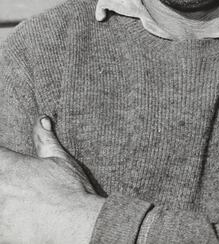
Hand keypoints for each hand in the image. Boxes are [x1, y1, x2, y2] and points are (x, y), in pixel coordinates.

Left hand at [0, 116, 104, 243]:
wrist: (78, 225)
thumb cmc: (71, 190)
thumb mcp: (60, 160)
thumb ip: (45, 139)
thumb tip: (41, 119)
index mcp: (10, 166)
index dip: (2, 158)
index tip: (8, 163)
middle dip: (3, 178)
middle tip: (14, 184)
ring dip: (2, 199)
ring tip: (13, 202)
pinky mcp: (1, 235)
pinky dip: (3, 223)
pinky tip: (13, 218)